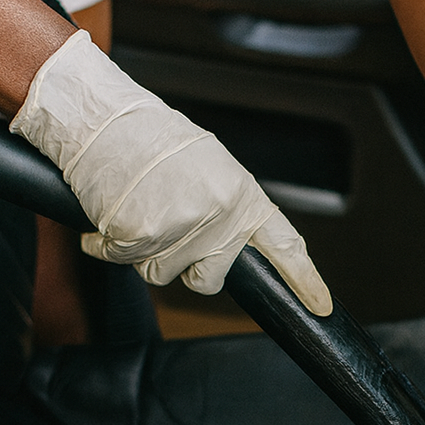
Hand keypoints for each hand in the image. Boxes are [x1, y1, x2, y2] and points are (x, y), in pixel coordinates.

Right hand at [10, 31, 332, 315]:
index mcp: (241, 195)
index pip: (284, 245)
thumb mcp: (206, 167)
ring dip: (140, 251)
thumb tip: (226, 249)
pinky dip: (105, 244)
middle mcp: (220, 214)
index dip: (304, 281)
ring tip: (134, 205)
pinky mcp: (144, 234)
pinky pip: (122, 261)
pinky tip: (109, 211)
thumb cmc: (149, 139)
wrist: (103, 117)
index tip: (321, 306)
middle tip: (163, 222)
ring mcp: (183, 227)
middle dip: (183, 264)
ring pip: (159, 274)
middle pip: (207, 280)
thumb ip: (224, 209)